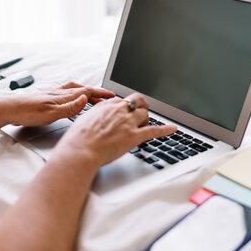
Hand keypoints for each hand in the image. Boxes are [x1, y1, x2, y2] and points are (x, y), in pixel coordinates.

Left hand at [0, 82, 114, 126]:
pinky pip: (64, 94)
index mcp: (61, 96)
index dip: (100, 93)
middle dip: (96, 92)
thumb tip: (86, 99)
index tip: (112, 95)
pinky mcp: (44, 99)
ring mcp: (51, 95)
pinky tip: (70, 99)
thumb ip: (69, 107)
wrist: (7, 109)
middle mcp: (57, 93)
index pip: (86, 91)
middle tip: (106, 98)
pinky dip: (72, 94)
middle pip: (81, 89)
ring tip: (92, 96)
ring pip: (73, 90)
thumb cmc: (26, 112)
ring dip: (84, 92)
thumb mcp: (50, 114)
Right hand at [53, 93, 176, 168]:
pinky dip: (165, 129)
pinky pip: (154, 130)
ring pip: (145, 114)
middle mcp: (119, 110)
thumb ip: (95, 116)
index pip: (123, 100)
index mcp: (107, 106)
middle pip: (138, 101)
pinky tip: (172, 129)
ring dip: (147, 120)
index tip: (129, 111)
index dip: (127, 106)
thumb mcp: (84, 120)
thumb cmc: (78, 139)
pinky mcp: (134, 136)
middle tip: (143, 114)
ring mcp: (128, 122)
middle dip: (142, 106)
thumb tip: (97, 118)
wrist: (81, 149)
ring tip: (144, 128)